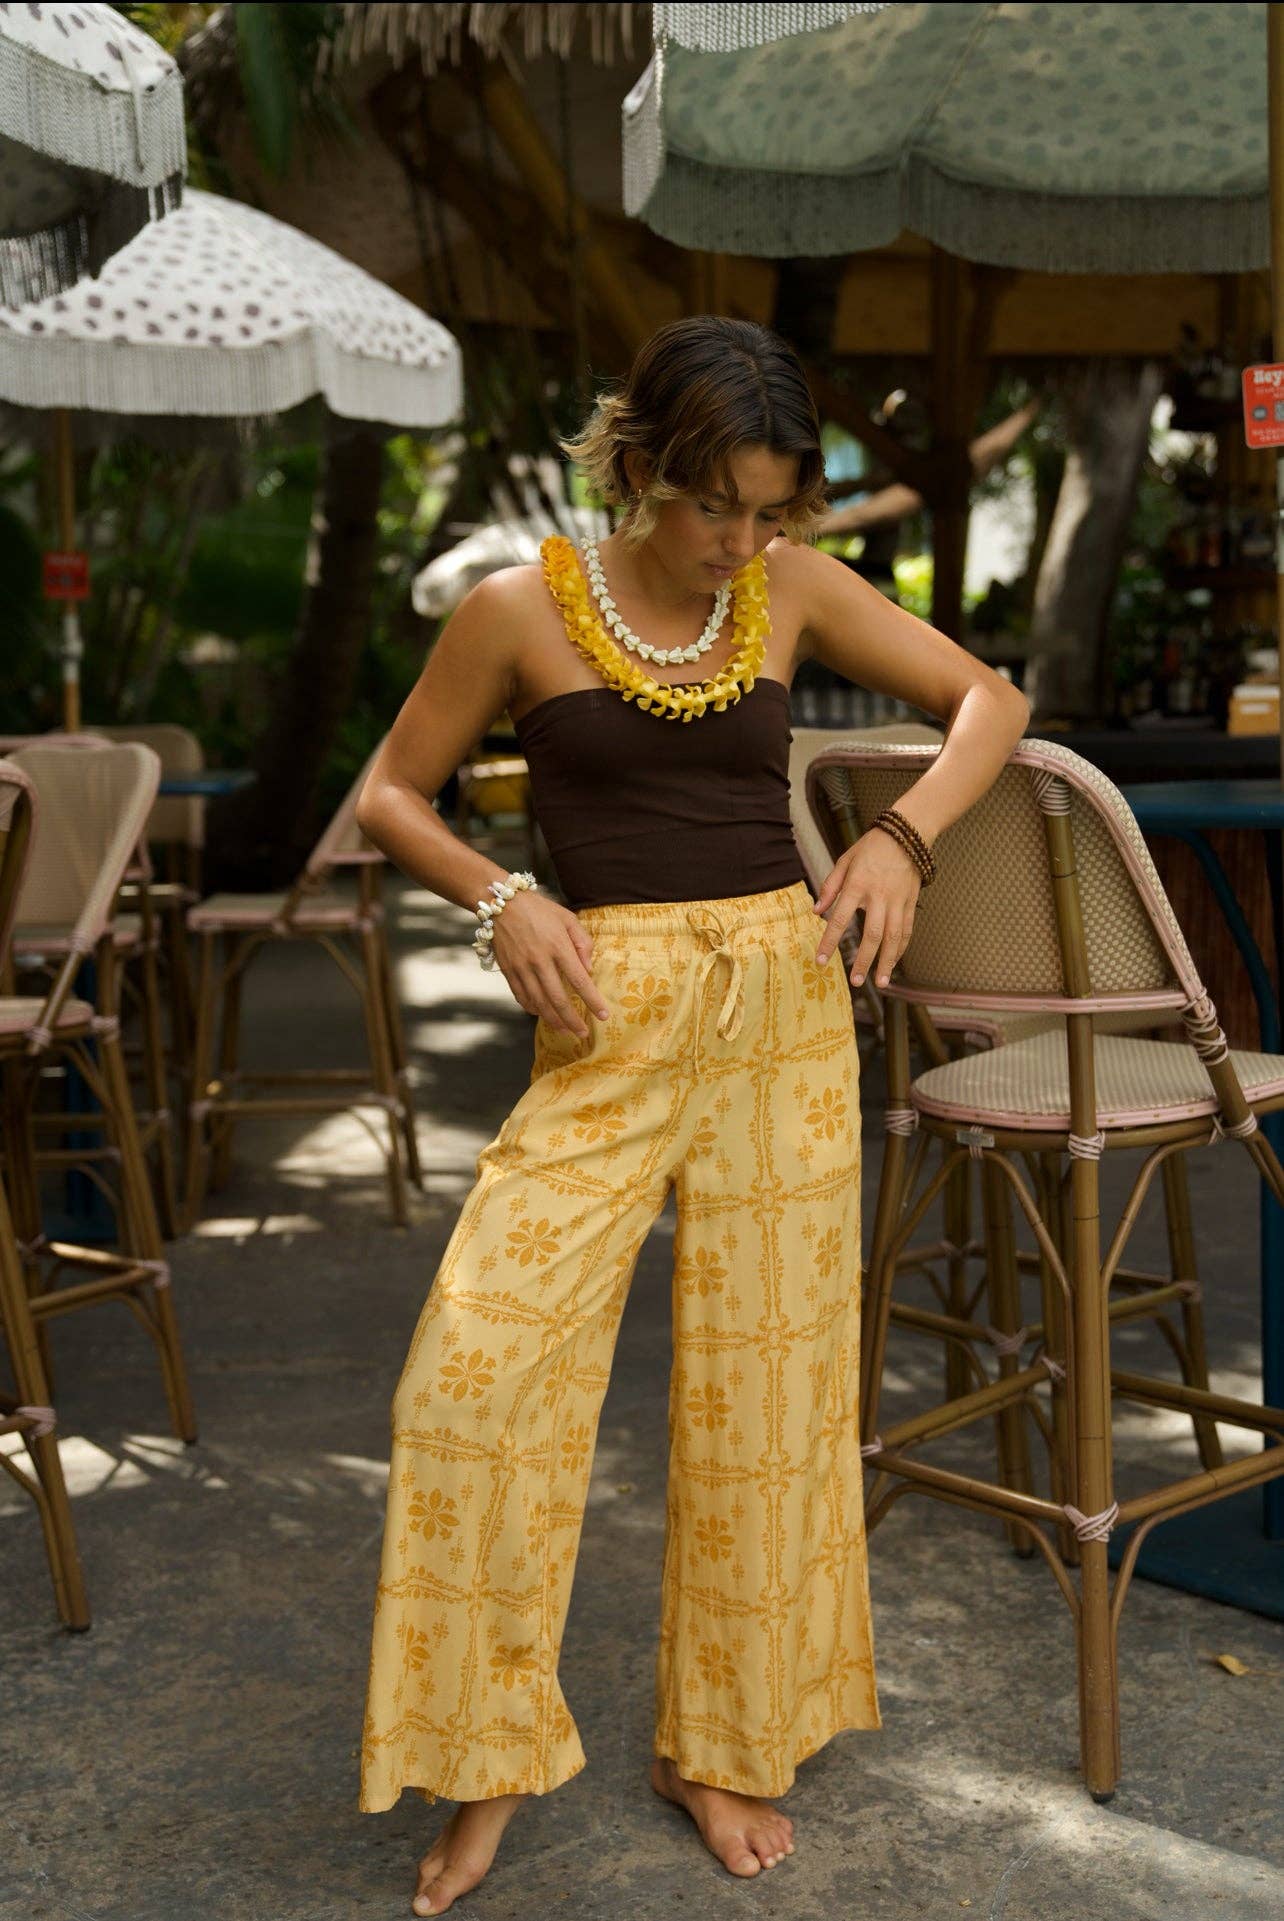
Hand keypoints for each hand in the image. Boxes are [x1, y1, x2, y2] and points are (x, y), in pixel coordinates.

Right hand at [488, 890, 610, 1037]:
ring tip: (565, 1031)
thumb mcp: (568, 918)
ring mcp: (522, 967)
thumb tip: (589, 970)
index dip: (593, 1002)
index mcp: (559, 946)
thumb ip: (583, 943)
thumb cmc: (540, 910)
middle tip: (583, 1033)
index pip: (580, 981)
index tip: (603, 1016)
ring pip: (539, 1003)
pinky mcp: (508, 971)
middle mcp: (540, 960)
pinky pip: (521, 997)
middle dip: (573, 1020)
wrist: (502, 903)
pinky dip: (533, 1010)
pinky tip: (542, 1015)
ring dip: (553, 1021)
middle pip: (559, 999)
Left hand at [812, 827, 922, 987]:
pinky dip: (900, 949)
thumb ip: (830, 887)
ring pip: (894, 937)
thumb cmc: (871, 847)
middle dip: (864, 961)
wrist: (907, 834)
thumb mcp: (845, 860)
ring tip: (880, 982)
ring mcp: (898, 901)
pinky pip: (907, 930)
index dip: (830, 941)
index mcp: (858, 885)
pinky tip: (893, 963)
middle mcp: (879, 896)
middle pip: (873, 934)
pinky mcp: (911, 903)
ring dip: (887, 962)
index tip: (822, 961)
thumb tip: (817, 912)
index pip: (841, 918)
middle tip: (856, 981)